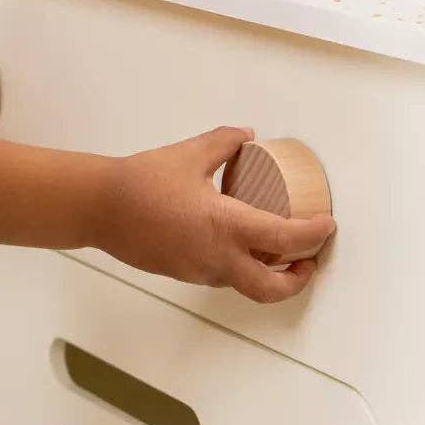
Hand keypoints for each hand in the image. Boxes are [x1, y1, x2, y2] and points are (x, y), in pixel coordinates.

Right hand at [100, 127, 334, 302]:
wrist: (98, 208)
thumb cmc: (141, 181)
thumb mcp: (190, 153)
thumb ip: (225, 142)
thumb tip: (248, 135)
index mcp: (225, 226)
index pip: (286, 240)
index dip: (314, 235)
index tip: (326, 225)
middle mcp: (216, 258)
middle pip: (271, 289)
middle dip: (298, 279)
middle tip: (308, 260)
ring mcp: (198, 271)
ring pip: (244, 283)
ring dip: (266, 271)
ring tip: (273, 247)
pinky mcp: (182, 273)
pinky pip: (220, 275)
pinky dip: (238, 265)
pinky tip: (232, 241)